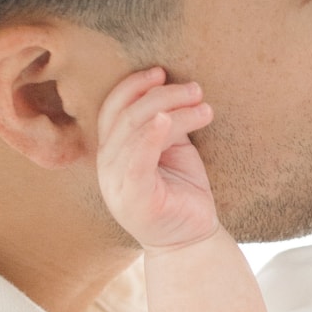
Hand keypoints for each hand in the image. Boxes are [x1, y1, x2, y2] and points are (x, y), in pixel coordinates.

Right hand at [95, 68, 218, 249]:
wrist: (192, 240)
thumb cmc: (182, 192)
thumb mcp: (172, 149)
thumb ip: (164, 123)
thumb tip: (170, 86)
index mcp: (114, 151)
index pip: (113, 108)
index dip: (133, 85)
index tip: (161, 72)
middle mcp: (108, 165)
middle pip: (126, 114)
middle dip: (162, 95)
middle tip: (196, 89)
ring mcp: (116, 183)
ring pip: (135, 130)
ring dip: (171, 110)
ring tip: (203, 106)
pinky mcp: (133, 198)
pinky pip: (135, 160)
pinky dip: (150, 135)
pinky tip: (169, 120)